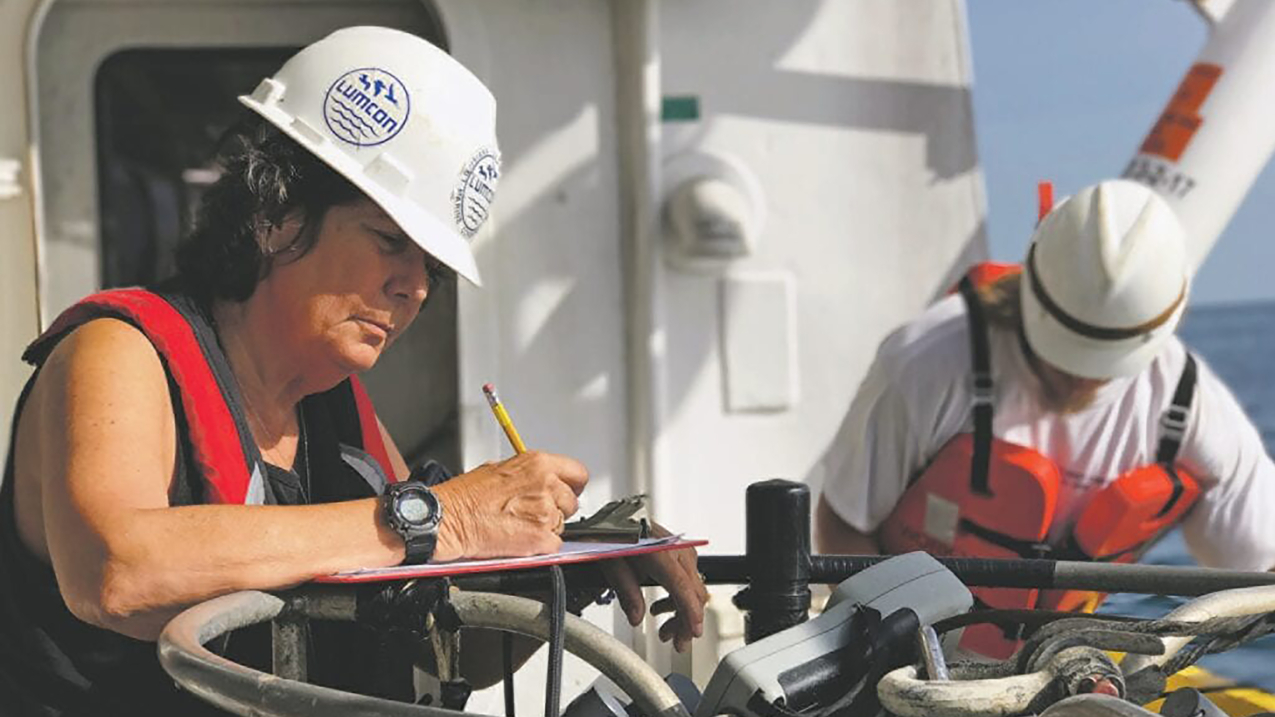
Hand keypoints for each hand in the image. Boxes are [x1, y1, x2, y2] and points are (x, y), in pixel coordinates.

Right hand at [431, 451, 587, 560]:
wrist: (449, 519)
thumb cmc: (466, 496)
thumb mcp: (500, 468)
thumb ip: (529, 473)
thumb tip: (542, 479)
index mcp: (538, 464)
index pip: (578, 474)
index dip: (573, 486)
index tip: (568, 491)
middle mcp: (546, 485)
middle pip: (571, 502)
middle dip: (557, 509)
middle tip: (533, 512)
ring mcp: (545, 513)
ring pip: (561, 524)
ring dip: (546, 527)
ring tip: (519, 524)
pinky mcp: (541, 538)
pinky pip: (554, 544)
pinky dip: (540, 545)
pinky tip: (520, 537)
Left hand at [600, 523, 708, 652]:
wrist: (613, 515)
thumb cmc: (611, 532)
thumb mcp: (611, 563)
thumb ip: (626, 592)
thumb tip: (636, 618)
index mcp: (660, 553)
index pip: (683, 589)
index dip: (690, 614)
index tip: (692, 633)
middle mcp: (676, 550)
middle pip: (694, 592)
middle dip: (686, 621)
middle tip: (675, 641)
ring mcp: (681, 549)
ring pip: (694, 587)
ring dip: (683, 611)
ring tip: (665, 628)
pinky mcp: (679, 550)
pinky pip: (688, 579)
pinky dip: (680, 596)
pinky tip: (662, 606)